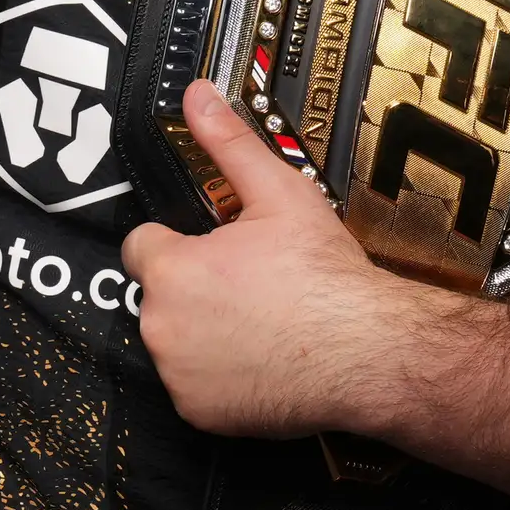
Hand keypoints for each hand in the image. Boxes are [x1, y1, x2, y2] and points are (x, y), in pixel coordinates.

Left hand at [122, 81, 411, 441]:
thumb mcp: (279, 194)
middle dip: (195, 289)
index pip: (142, 246)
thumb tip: (197, 96)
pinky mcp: (198, 413)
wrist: (366, 351)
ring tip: (260, 323)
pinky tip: (262, 362)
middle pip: (160, 296)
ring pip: (177, 342)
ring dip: (204, 334)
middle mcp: (161, 324)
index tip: (215, 250)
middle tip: (249, 287)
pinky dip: (220, 380)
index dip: (179, 244)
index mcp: (170, 268)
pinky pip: (195, 389)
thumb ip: (229, 142)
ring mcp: (177, 374)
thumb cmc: (325, 277)